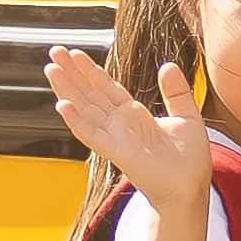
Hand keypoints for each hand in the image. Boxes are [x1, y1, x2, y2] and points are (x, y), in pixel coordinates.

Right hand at [47, 47, 214, 217]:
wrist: (190, 188)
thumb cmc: (189, 160)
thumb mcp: (187, 116)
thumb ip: (176, 91)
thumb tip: (168, 65)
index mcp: (134, 115)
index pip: (106, 88)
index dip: (90, 71)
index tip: (75, 54)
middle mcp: (120, 124)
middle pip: (89, 94)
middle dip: (72, 73)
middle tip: (55, 51)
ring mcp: (114, 137)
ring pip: (84, 109)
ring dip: (66, 89)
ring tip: (51, 69)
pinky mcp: (115, 152)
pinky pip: (91, 134)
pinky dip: (76, 120)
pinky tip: (62, 105)